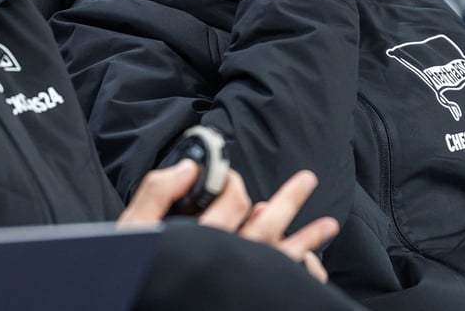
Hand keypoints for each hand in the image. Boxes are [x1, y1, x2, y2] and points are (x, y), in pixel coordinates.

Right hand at [119, 163, 337, 282]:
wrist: (142, 301)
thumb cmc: (136, 273)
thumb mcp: (135, 229)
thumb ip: (157, 193)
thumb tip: (189, 167)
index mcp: (203, 239)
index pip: (233, 200)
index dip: (234, 182)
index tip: (229, 177)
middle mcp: (229, 259)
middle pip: (267, 224)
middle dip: (290, 199)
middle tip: (307, 180)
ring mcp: (243, 281)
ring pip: (283, 255)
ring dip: (308, 239)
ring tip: (329, 225)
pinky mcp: (250, 297)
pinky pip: (286, 283)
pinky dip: (302, 274)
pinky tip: (314, 268)